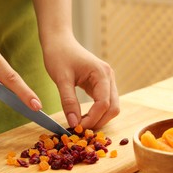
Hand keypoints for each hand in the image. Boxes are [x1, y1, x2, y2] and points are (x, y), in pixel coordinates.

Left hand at [31, 0, 119, 128]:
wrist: (59, 41)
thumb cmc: (58, 55)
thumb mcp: (61, 79)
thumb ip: (68, 102)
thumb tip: (74, 124)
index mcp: (102, 74)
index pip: (104, 104)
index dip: (92, 119)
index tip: (77, 129)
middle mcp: (109, 77)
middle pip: (113, 108)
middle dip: (98, 121)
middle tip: (80, 130)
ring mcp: (108, 80)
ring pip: (111, 107)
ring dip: (99, 118)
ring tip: (81, 125)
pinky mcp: (102, 84)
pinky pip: (104, 102)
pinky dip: (96, 112)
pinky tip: (83, 117)